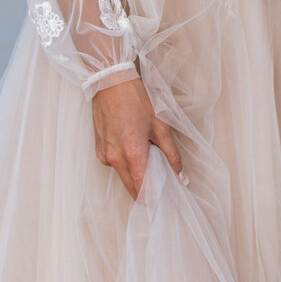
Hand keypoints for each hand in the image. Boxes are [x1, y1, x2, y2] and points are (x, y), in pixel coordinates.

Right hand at [91, 75, 183, 199]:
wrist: (110, 83)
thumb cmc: (136, 100)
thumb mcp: (160, 125)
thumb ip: (172, 154)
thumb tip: (181, 176)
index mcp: (132, 153)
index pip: (143, 190)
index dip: (154, 198)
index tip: (164, 198)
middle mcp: (115, 158)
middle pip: (131, 188)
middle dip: (146, 191)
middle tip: (160, 184)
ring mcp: (104, 155)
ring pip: (123, 177)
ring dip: (135, 175)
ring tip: (148, 157)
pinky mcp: (99, 151)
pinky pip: (115, 165)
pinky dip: (125, 163)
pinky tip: (132, 146)